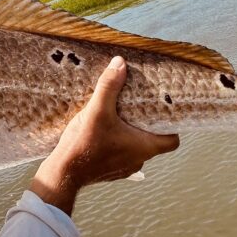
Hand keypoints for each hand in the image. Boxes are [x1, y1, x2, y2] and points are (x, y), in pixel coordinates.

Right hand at [30, 56, 179, 214]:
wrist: (63, 173)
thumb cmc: (84, 145)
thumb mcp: (97, 111)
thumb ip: (109, 86)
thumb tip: (120, 63)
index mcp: (144, 147)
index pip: (172, 141)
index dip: (173, 127)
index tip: (165, 113)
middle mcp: (138, 160)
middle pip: (154, 141)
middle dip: (148, 125)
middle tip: (141, 107)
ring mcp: (124, 168)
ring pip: (136, 148)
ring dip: (132, 134)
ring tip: (121, 117)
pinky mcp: (110, 171)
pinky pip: (121, 155)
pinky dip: (118, 144)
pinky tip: (104, 132)